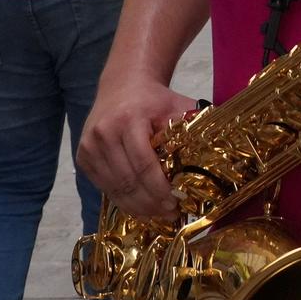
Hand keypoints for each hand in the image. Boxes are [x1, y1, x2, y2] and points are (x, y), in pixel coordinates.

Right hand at [78, 75, 204, 221]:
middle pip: (128, 181)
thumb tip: (217, 151)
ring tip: (158, 215)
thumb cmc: (155, 99)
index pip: (143, 164)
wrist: (122, 84)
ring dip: (137, 207)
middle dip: (151, 203)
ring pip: (114, 188)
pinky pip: (104, 186)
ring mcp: (89, 146)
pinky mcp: (83, 156)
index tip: (176, 203)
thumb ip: (192, 127)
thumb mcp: (176, 106)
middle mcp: (104, 133)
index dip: (159, 188)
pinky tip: (140, 206)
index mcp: (128, 120)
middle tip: (171, 214)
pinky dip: (122, 200)